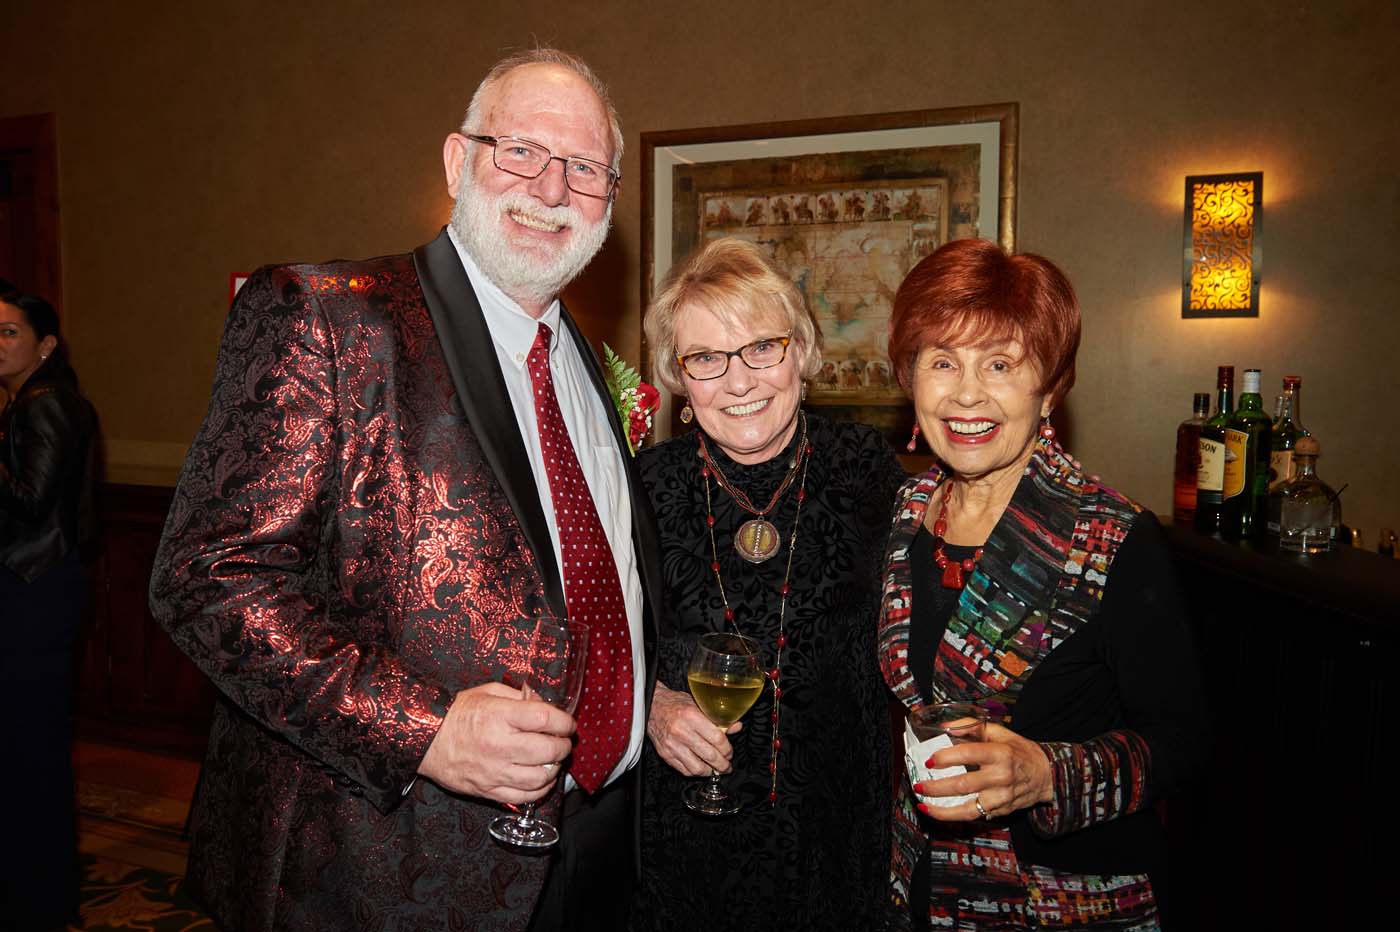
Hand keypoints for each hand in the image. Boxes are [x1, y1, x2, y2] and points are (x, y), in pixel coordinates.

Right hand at [417, 682, 575, 804]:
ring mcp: (494, 771)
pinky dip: (540, 790)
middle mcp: (500, 745)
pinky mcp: (488, 791)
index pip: (545, 719)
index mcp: (500, 716)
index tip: (568, 723)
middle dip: (563, 746)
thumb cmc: (457, 714)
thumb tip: (544, 703)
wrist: (425, 740)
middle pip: (548, 750)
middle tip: (562, 742)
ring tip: (552, 760)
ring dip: (554, 768)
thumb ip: (518, 696)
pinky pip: (524, 797)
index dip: (564, 722)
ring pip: (540, 777)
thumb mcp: (487, 692)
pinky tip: (541, 779)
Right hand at [646, 682, 740, 776]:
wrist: (652, 707)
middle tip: (727, 766)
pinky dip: (696, 772)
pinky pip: (685, 770)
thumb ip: (718, 718)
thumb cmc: (676, 704)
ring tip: (715, 769)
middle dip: (723, 764)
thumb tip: (736, 727)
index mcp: (692, 716)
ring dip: (710, 771)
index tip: (730, 752)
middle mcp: (681, 731)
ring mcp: (672, 745)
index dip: (727, 749)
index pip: (717, 738)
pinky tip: (701, 768)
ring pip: (698, 767)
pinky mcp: (665, 754)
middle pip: (710, 755)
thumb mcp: (699, 704)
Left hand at [913, 722, 1052, 820]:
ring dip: (942, 810)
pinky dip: (955, 816)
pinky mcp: (1001, 811)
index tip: (929, 759)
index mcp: (1000, 753)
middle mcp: (1001, 777)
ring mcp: (1001, 798)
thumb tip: (944, 726)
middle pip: (964, 784)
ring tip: (924, 805)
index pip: (969, 754)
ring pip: (968, 809)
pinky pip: (975, 816)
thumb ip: (971, 726)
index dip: (946, 757)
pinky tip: (939, 812)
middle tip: (918, 784)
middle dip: (937, 787)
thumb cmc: (1019, 751)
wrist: (1046, 775)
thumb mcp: (999, 732)